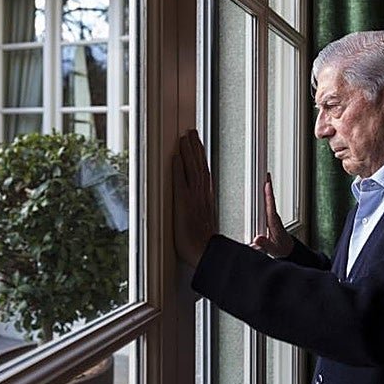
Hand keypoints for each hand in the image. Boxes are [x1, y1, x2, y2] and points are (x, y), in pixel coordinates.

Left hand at [173, 129, 217, 267]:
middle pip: (199, 165)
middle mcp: (202, 194)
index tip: (198, 143)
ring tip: (185, 137)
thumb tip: (200, 209)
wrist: (206, 252)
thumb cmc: (204, 242)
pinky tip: (175, 157)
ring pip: (192, 168)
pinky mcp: (183, 203)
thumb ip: (203, 211)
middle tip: (191, 132)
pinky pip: (180, 182)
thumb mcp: (206, 222)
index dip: (201, 156)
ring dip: (188, 151)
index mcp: (207, 197)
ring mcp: (193, 197)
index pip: (204, 171)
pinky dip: (178, 169)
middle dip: (195, 147)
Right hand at [251, 172, 292, 257]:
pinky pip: (268, 203)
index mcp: (274, 222)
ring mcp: (272, 216)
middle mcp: (274, 216)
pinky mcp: (270, 217)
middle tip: (266, 173)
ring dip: (267, 188)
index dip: (269, 195)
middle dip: (268, 186)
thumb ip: (264, 243)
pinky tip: (263, 189)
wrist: (286, 249)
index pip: (271, 205)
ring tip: (264, 176)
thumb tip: (257, 238)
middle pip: (270, 198)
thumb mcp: (272, 248)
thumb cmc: (281, 248)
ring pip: (269, 200)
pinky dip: (266, 194)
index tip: (267, 184)